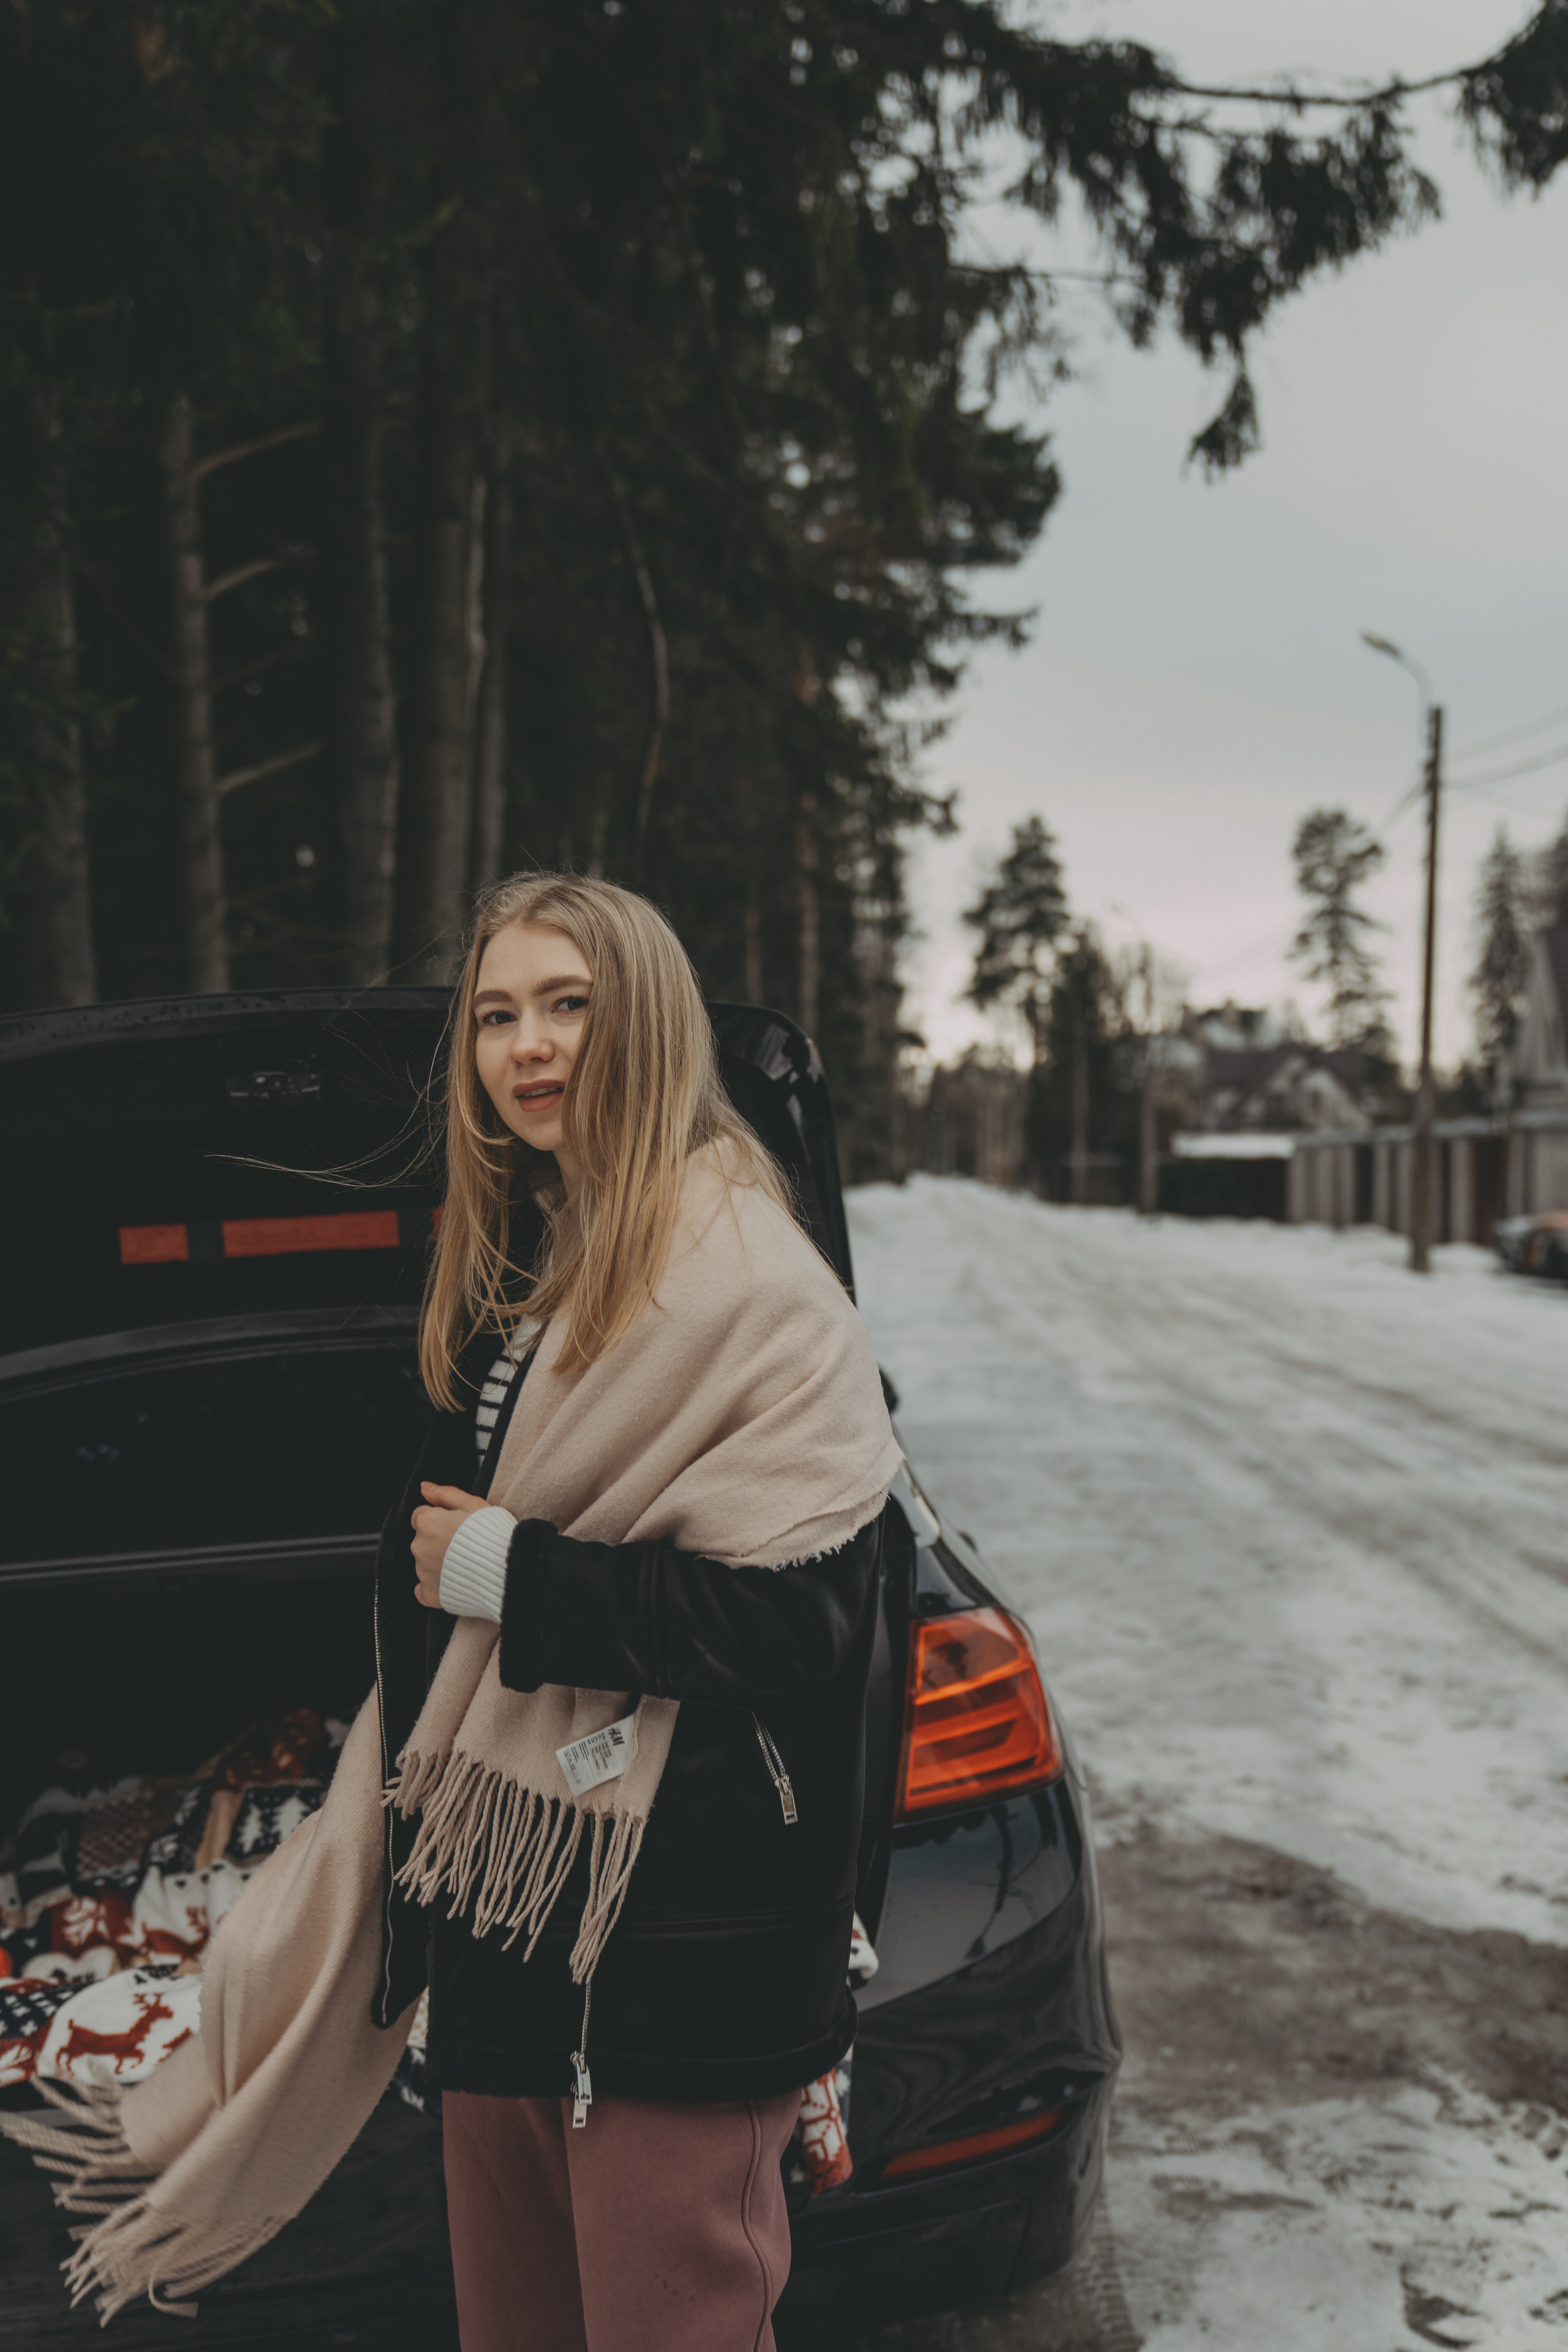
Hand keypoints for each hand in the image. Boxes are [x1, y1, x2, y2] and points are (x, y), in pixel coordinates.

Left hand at [411, 1483, 488, 1609]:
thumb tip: (424, 1487)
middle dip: (437, 1541)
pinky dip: (435, 1586)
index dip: (440, 1519)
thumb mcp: (474, 1504)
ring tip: (465, 1563)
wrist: (508, 1569)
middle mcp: (419, 1547)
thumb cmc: (494, 1534)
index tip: (456, 1526)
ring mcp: (423, 1573)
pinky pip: (424, 1589)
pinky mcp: (431, 1594)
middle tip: (463, 1545)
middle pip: (422, 1540)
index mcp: (428, 1523)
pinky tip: (455, 1581)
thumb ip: (446, 1494)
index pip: (420, 1516)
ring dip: (438, 1563)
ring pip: (424, 1564)